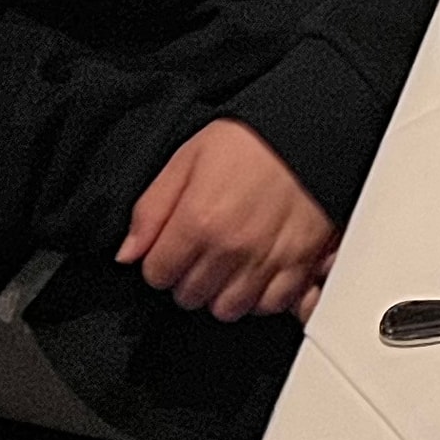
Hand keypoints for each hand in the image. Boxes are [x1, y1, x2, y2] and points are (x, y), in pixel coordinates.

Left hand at [121, 121, 334, 321]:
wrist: (312, 130)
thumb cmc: (252, 140)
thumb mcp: (187, 158)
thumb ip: (151, 208)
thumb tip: (127, 253)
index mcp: (198, 220)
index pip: (156, 275)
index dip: (160, 260)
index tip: (173, 246)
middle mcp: (231, 247)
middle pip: (189, 297)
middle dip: (188, 277)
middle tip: (202, 251)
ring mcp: (267, 259)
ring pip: (227, 309)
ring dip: (222, 292)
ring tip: (228, 265)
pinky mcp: (300, 264)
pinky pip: (270, 305)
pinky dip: (261, 296)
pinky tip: (257, 273)